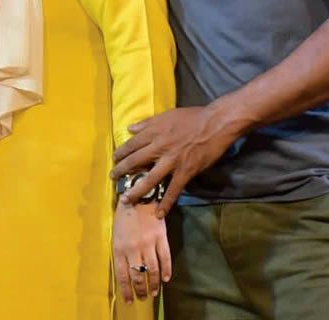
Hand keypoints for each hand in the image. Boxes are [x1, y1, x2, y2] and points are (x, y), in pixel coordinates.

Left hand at [112, 106, 239, 215]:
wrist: (215, 123)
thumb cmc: (192, 117)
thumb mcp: (166, 114)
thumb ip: (147, 122)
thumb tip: (130, 128)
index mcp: (154, 132)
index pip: (131, 145)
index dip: (121, 153)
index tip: (114, 160)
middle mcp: (158, 147)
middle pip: (135, 162)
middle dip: (121, 171)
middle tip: (113, 179)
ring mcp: (171, 161)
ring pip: (149, 179)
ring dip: (136, 190)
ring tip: (126, 199)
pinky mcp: (185, 172)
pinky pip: (173, 190)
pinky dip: (166, 203)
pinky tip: (158, 213)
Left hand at [113, 202, 171, 302]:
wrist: (138, 196)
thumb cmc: (124, 216)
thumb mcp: (116, 235)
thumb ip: (120, 253)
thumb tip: (125, 273)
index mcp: (119, 248)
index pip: (122, 276)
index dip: (126, 291)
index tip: (129, 301)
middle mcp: (133, 249)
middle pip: (138, 276)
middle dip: (141, 290)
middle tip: (144, 298)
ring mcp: (148, 244)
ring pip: (152, 271)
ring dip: (154, 285)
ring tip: (154, 293)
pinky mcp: (161, 238)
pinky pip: (165, 259)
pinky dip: (166, 271)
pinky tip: (166, 280)